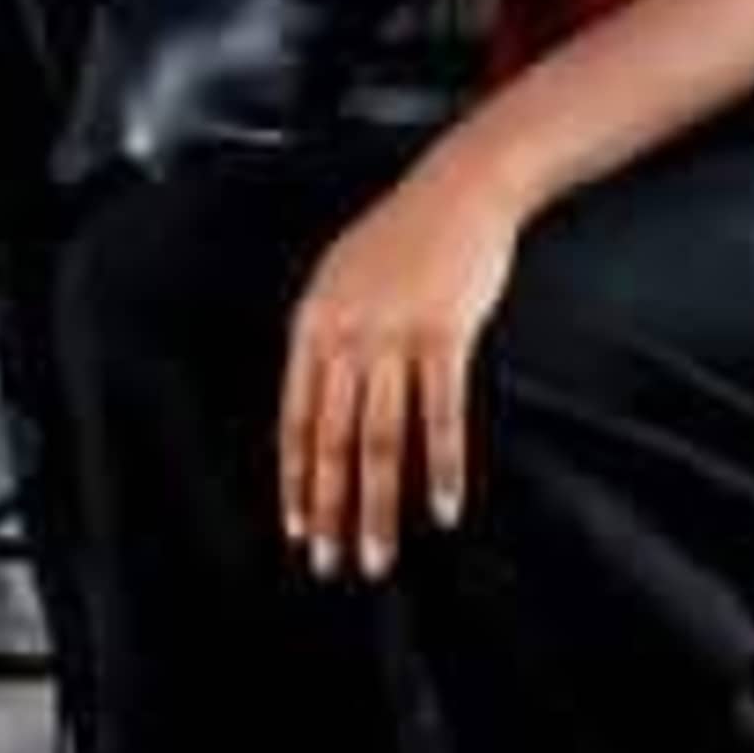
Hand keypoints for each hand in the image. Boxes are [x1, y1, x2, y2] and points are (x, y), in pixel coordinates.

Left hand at [279, 151, 525, 578]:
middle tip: (331, 564)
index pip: (293, 421)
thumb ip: (329, 340)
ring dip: (378, 507)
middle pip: (331, 442)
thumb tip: (319, 404)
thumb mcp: (343, 280)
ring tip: (380, 555)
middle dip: (329, 512)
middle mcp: (346, 335)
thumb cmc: (406, 235)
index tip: (297, 531)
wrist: (460, 188)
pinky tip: (443, 507)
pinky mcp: (444, 335)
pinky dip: (442, 467)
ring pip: (380, 440)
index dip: (294, 482)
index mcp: (313, 326)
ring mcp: (394, 336)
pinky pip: (440, 415)